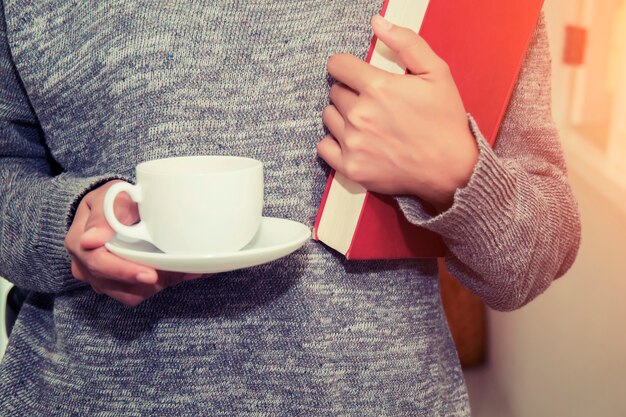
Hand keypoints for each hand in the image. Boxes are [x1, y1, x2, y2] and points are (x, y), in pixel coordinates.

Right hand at [65, 180, 205, 306]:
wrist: (114, 209)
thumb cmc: (112, 201)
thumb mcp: (110, 197)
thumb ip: (103, 215)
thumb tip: (91, 240)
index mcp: (78, 242)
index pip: (98, 263)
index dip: (124, 271)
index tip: (149, 274)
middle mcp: (84, 265)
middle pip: (112, 284)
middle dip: (143, 282)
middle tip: (169, 276)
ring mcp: (97, 278)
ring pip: (125, 294)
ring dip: (150, 286)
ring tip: (173, 271)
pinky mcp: (113, 286)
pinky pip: (134, 295)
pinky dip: (152, 286)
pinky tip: (167, 273)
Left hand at [317, 15, 478, 211]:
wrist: (452, 169)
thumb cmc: (445, 121)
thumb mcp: (437, 73)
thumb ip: (406, 43)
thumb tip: (378, 22)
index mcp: (378, 87)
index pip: (337, 65)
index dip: (346, 66)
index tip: (354, 73)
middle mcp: (360, 114)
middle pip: (334, 92)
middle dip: (350, 93)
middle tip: (373, 103)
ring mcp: (353, 143)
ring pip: (328, 117)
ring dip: (341, 116)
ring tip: (365, 123)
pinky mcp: (351, 167)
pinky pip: (323, 147)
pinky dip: (334, 143)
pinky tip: (354, 141)